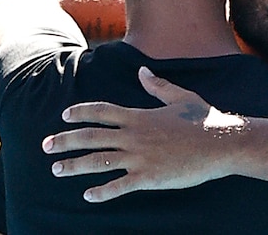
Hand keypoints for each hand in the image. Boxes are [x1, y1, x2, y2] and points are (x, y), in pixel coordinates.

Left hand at [42, 67, 244, 201]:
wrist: (222, 143)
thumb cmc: (205, 119)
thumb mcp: (180, 97)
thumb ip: (157, 86)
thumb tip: (142, 72)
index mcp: (139, 116)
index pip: (101, 111)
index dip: (80, 113)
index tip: (64, 116)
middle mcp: (134, 135)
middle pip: (91, 137)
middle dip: (65, 141)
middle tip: (45, 145)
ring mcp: (140, 157)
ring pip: (98, 162)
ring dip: (74, 165)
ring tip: (56, 169)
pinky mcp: (149, 178)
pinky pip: (119, 186)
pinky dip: (101, 192)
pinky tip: (87, 196)